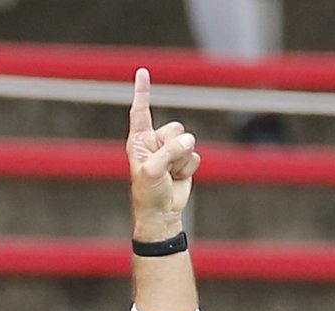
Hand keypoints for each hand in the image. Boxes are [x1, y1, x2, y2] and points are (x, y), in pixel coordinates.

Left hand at [126, 67, 199, 232]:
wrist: (162, 214)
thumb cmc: (148, 193)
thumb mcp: (152, 170)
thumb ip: (169, 151)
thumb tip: (189, 140)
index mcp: (140, 140)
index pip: (141, 110)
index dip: (142, 91)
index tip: (142, 71)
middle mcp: (155, 142)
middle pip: (174, 128)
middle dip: (173, 147)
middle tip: (165, 168)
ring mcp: (171, 151)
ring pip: (187, 140)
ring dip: (181, 160)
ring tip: (171, 175)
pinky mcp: (184, 160)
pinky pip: (194, 155)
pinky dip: (188, 168)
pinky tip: (178, 179)